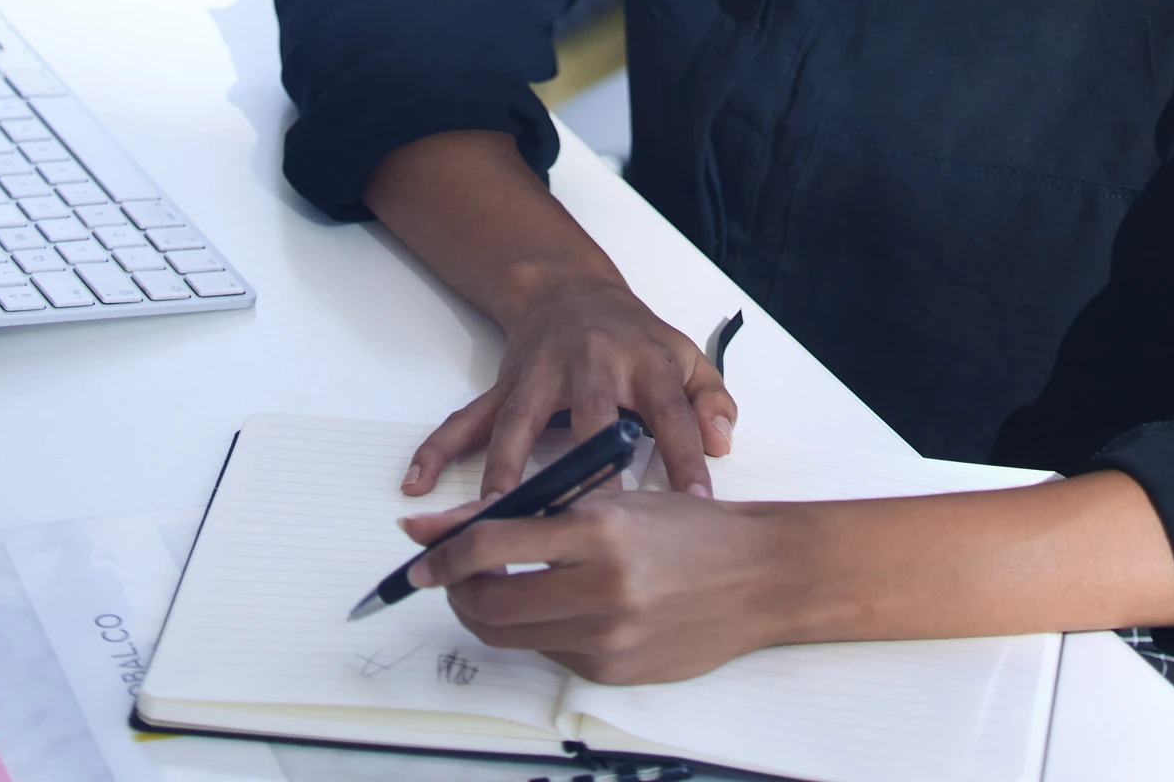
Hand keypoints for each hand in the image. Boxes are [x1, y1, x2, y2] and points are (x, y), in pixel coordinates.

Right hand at [401, 276, 736, 502]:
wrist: (571, 289)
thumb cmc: (635, 338)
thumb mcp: (686, 357)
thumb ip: (711, 401)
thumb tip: (723, 444)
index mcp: (642, 363)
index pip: (672, 412)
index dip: (687, 454)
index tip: (697, 502)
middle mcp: (590, 365)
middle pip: (591, 414)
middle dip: (592, 465)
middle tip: (592, 521)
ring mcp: (540, 376)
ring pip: (519, 423)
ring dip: (506, 468)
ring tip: (495, 516)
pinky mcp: (505, 387)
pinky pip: (467, 419)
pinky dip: (438, 449)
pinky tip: (417, 483)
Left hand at [402, 483, 789, 683]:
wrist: (754, 576)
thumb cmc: (685, 529)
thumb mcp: (608, 499)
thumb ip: (530, 510)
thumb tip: (446, 524)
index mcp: (598, 531)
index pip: (490, 546)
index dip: (442, 552)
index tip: (419, 553)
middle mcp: (599, 591)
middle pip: (487, 604)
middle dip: (455, 590)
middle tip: (450, 573)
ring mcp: (605, 641)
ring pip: (509, 636)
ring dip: (485, 612)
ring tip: (494, 587)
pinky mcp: (609, 674)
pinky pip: (548, 654)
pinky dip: (536, 630)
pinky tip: (555, 607)